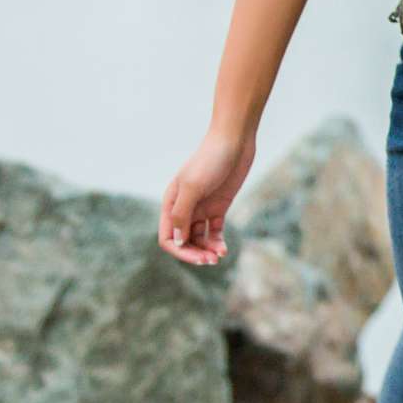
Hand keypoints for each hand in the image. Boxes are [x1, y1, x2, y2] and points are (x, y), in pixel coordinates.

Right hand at [159, 128, 255, 266]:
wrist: (235, 141)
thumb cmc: (210, 159)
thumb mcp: (193, 186)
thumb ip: (182, 214)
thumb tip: (176, 241)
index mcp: (171, 203)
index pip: (167, 237)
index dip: (179, 250)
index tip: (197, 257)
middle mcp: (184, 207)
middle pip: (183, 241)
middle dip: (195, 253)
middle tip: (211, 261)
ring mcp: (202, 207)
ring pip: (199, 238)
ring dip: (207, 250)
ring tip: (220, 256)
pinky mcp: (219, 206)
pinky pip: (214, 231)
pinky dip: (217, 241)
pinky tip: (224, 248)